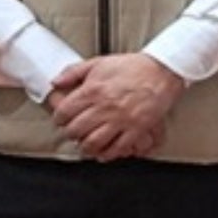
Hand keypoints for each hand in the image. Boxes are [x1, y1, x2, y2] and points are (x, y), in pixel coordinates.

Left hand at [49, 54, 182, 161]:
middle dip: (70, 134)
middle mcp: (104, 107)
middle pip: (76, 130)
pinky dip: (107, 154)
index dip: (59, 118)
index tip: (61, 119)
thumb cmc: (132, 67)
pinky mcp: (135, 129)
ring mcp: (120, 120)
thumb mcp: (99, 63)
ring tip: (84, 145)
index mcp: (93, 90)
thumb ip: (74, 72)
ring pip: (93, 143)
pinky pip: (117, 148)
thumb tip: (56, 82)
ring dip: (85, 148)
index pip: (65, 112)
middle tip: (72, 133)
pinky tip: (103, 152)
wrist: (160, 71)